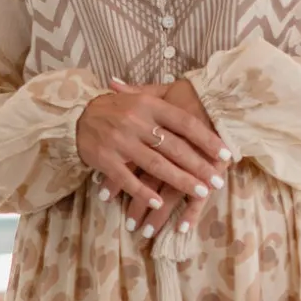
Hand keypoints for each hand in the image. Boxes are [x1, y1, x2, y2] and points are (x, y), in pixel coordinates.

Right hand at [79, 80, 229, 238]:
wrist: (75, 115)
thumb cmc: (114, 108)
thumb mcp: (138, 96)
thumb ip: (163, 98)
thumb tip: (196, 99)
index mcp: (148, 106)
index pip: (184, 123)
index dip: (207, 139)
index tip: (226, 154)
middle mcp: (136, 122)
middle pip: (174, 148)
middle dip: (198, 166)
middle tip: (217, 181)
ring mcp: (120, 142)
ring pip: (156, 166)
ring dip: (179, 181)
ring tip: (199, 192)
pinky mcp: (105, 159)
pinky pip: (128, 179)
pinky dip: (143, 193)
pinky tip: (160, 204)